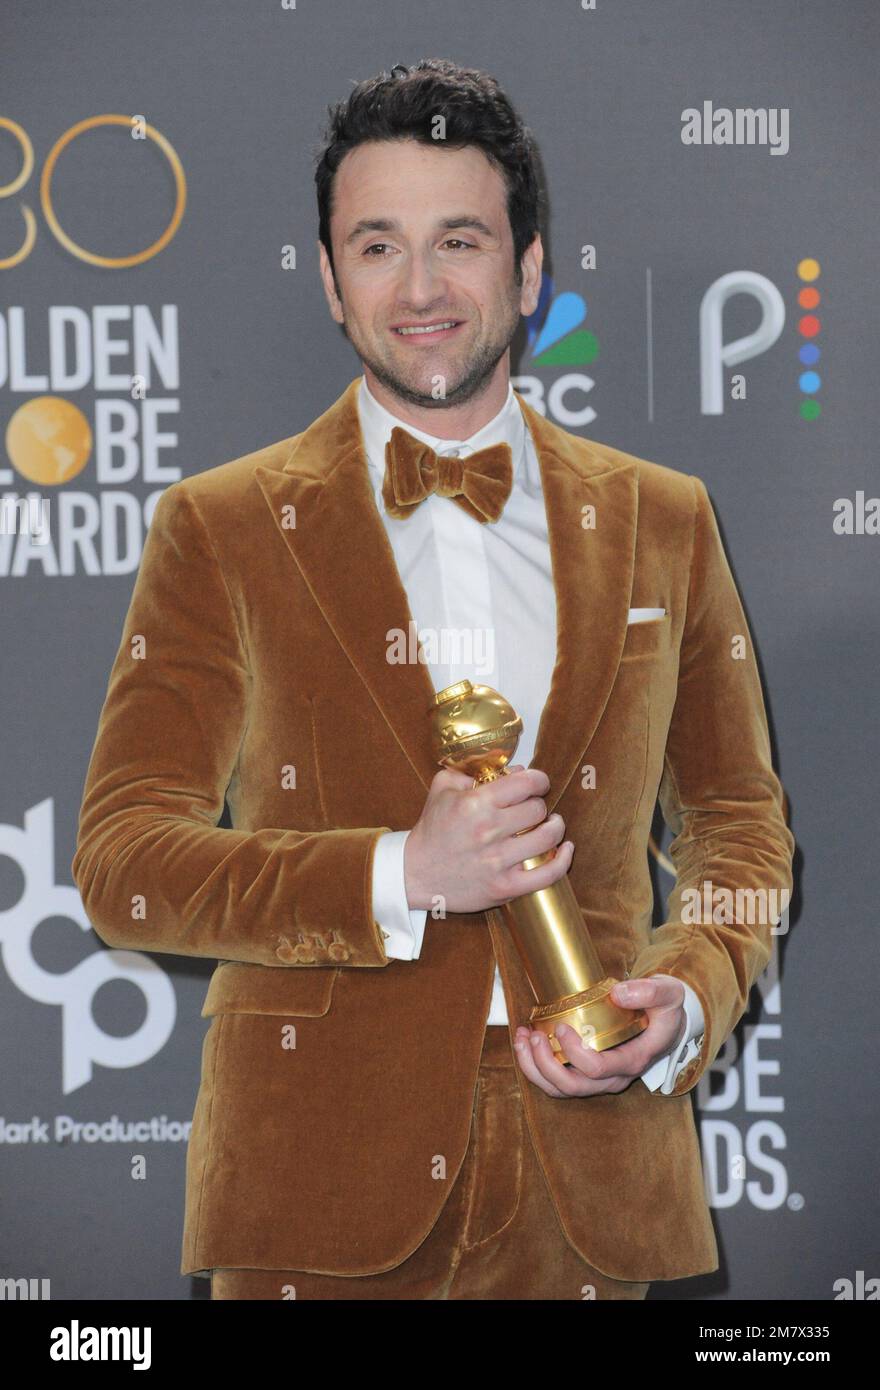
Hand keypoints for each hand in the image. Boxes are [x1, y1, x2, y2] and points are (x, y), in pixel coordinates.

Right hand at [404, 764, 573, 913]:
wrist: (413, 873)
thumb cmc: (431, 831)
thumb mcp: (442, 789)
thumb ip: (472, 771)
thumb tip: (514, 771)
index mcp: (475, 804)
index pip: (526, 783)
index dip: (538, 780)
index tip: (538, 783)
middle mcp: (488, 831)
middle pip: (538, 809)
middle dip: (539, 805)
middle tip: (533, 808)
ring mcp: (498, 862)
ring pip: (548, 837)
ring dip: (555, 828)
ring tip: (551, 824)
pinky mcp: (504, 887)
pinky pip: (547, 874)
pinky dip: (563, 860)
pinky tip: (566, 849)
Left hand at [512, 974, 687, 1096]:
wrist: (666, 1021)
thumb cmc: (665, 1008)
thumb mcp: (668, 994)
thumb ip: (649, 991)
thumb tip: (618, 993)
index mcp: (633, 1060)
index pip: (598, 1069)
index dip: (574, 1052)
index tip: (561, 1027)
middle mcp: (615, 1077)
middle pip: (573, 1086)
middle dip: (545, 1064)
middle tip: (534, 1035)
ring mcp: (600, 1080)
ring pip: (560, 1089)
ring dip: (534, 1068)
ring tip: (522, 1039)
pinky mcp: (587, 1074)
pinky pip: (557, 1081)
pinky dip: (536, 1067)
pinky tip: (526, 1042)